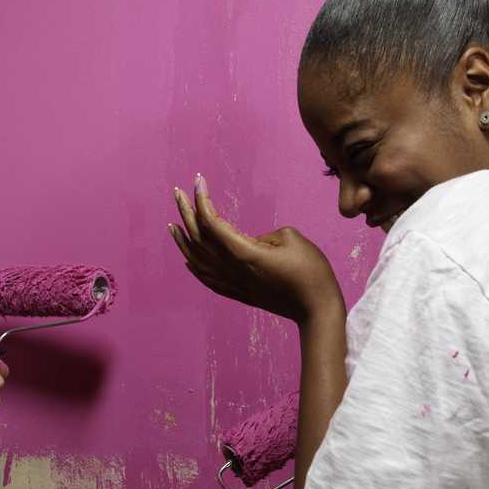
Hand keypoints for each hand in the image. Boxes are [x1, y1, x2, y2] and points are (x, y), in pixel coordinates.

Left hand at [168, 173, 343, 325]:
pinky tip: (187, 259)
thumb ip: (263, 235)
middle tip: (177, 191)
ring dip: (183, 239)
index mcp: (242, 251)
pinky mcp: (238, 293)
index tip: (198, 179)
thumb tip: (250, 242)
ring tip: (173, 224)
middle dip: (186, 211)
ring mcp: (232, 282)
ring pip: (197, 259)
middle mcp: (231, 268)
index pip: (211, 221)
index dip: (202, 198)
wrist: (316, 308)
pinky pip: (207, 278)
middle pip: (199, 237)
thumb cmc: (310, 270)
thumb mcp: (290, 238)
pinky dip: (194, 266)